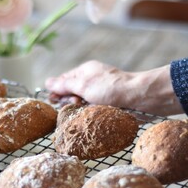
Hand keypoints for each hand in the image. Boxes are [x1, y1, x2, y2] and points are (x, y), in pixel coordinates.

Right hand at [45, 60, 182, 115]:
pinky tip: (90, 115)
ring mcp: (99, 93)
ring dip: (79, 108)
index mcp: (84, 72)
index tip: (55, 100)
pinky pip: (90, 109)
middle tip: (76, 103)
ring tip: (84, 109)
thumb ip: (64, 84)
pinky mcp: (106, 104)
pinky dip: (88, 113)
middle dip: (69, 100)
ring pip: (80, 103)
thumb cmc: (111, 88)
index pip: (63, 80)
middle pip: (71, 92)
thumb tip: (47, 82)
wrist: (140, 98)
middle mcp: (91, 81)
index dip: (57, 91)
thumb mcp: (83, 84)